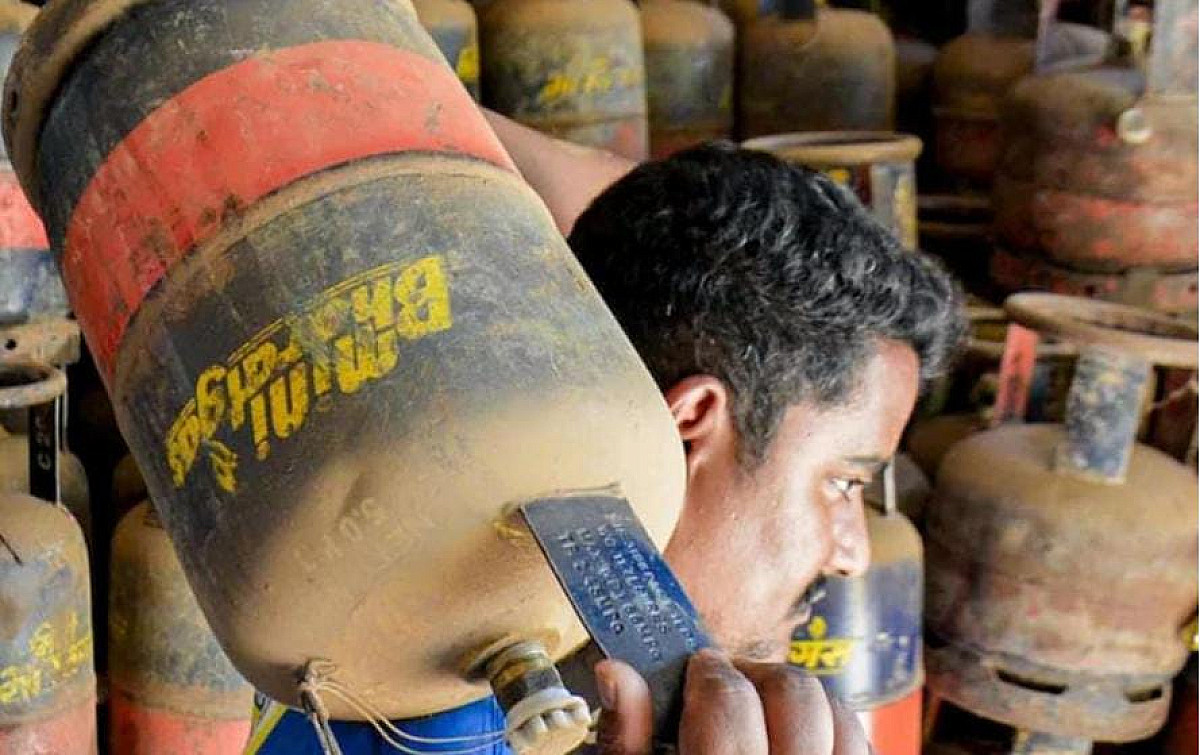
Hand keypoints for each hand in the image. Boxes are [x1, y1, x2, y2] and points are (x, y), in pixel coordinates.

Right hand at [593, 648, 869, 754]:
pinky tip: (797, 739)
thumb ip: (628, 740)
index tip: (699, 671)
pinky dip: (832, 727)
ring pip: (838, 711)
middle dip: (754, 681)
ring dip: (796, 701)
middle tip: (725, 691)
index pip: (729, 704)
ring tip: (762, 717)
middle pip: (794, 695)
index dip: (708, 676)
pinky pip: (861, 740)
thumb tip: (619, 671)